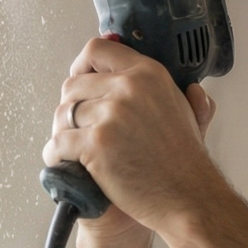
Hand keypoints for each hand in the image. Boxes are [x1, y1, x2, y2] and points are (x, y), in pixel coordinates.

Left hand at [42, 38, 217, 233]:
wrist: (188, 198)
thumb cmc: (185, 162)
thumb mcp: (190, 114)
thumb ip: (184, 94)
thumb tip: (192, 86)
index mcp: (148, 73)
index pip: (97, 50)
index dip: (81, 66)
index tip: (80, 79)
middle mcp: (128, 88)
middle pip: (72, 84)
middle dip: (70, 107)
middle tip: (76, 127)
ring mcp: (111, 115)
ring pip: (61, 114)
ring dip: (61, 132)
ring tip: (71, 149)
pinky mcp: (96, 144)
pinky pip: (57, 143)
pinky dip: (55, 155)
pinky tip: (64, 163)